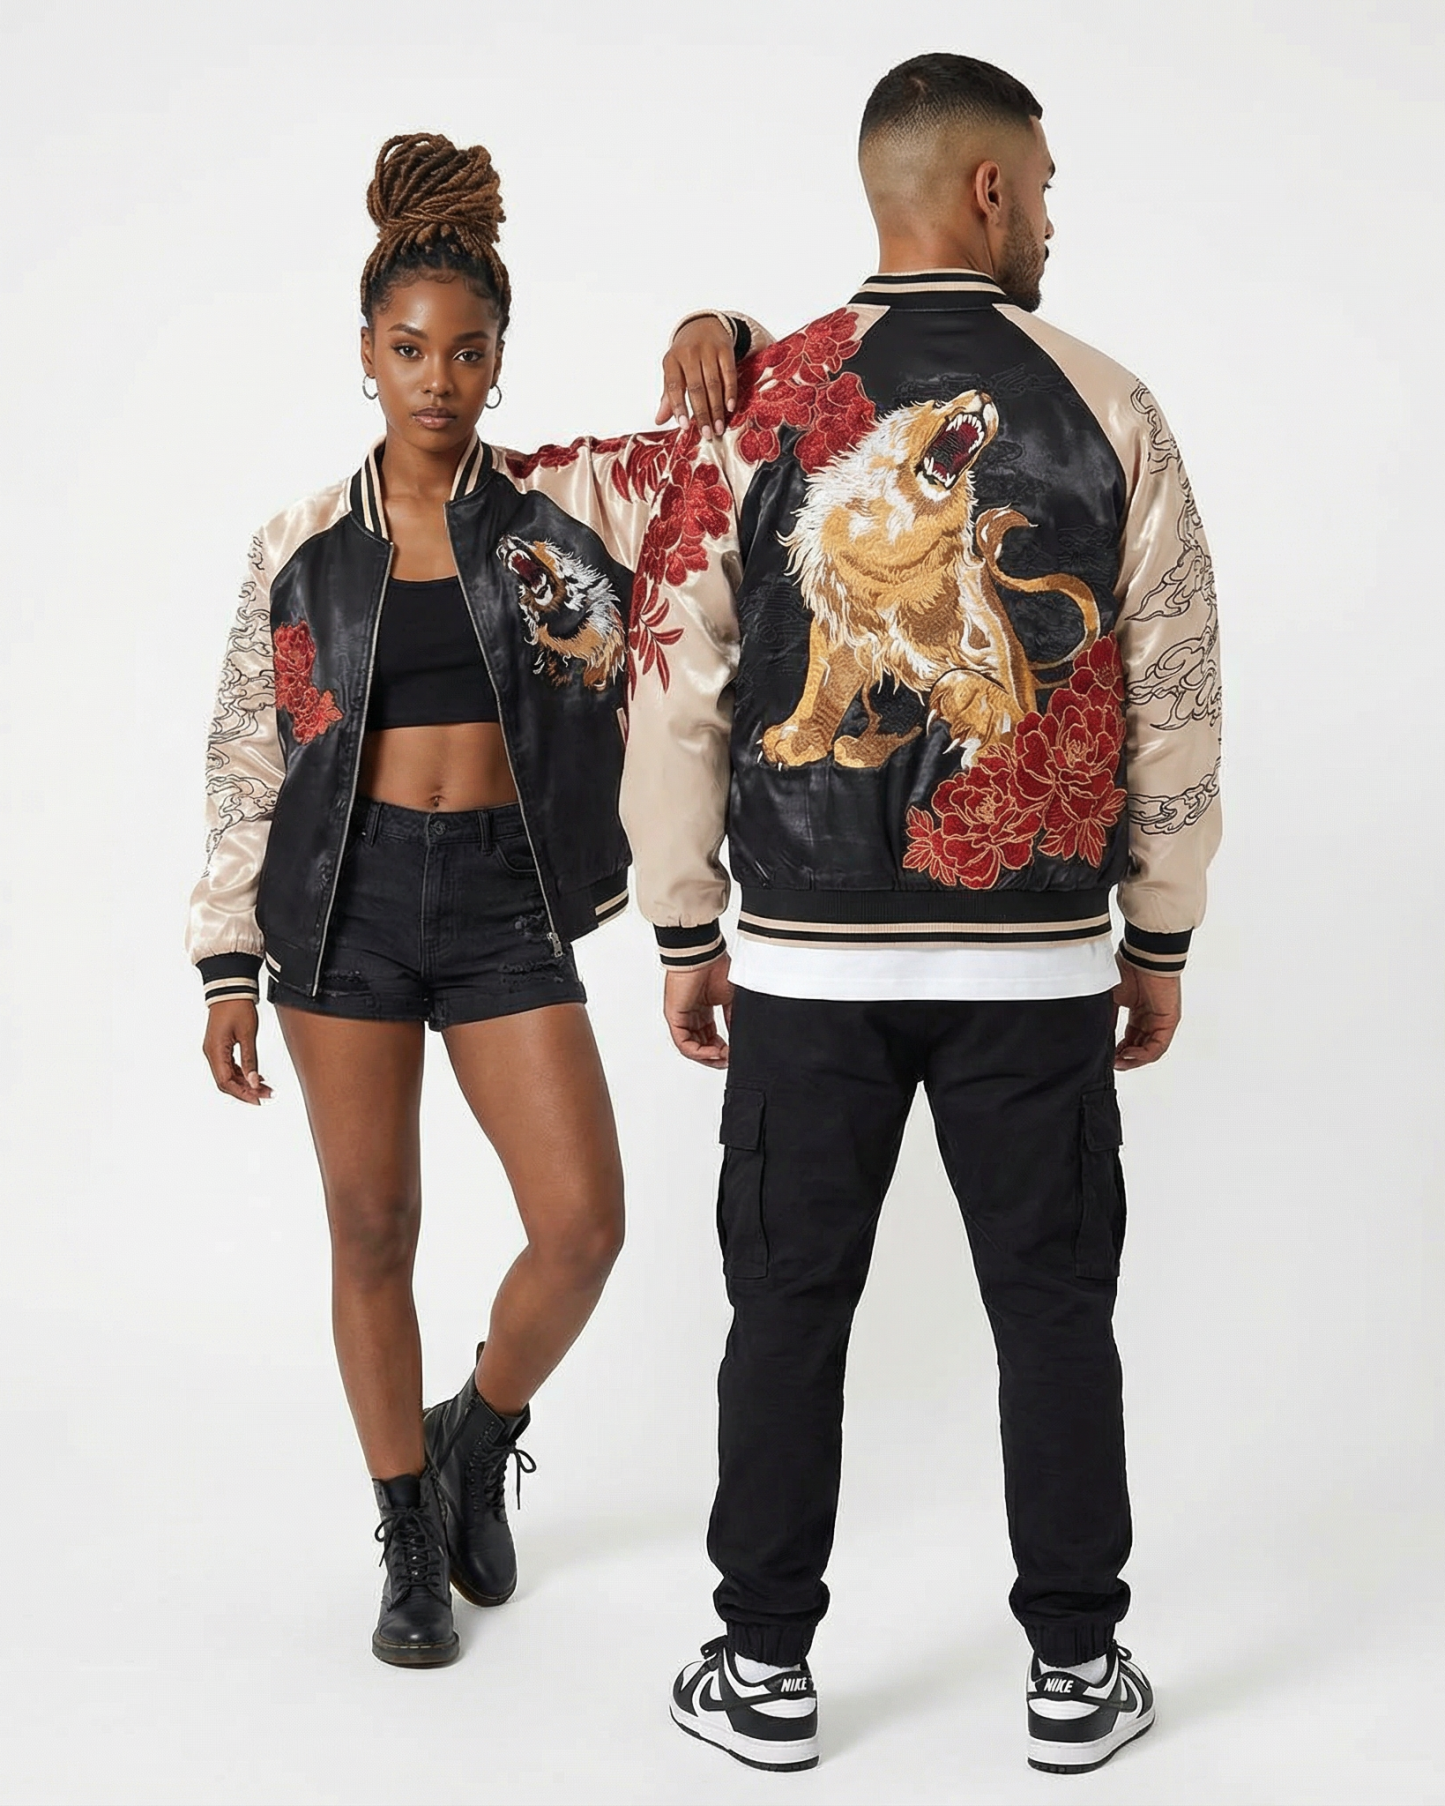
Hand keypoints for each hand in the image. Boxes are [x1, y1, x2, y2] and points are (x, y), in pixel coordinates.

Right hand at [203, 1000, 272, 1104]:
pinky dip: (242, 1073)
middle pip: (226, 1082)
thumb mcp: (247, 1035)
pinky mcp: (219, 1046)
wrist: (230, 988)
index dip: (242, 1093)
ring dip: (246, 1083)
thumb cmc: (238, 1007)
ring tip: (266, 1087)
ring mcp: (214, 1050)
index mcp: (215, 1051)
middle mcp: (211, 1053)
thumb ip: (250, 1060)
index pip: (226, 1082)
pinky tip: (256, 1076)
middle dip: (246, 1091)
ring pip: (228, 1075)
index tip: (259, 1100)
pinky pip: (229, 1066)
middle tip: (266, 1095)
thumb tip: (255, 1081)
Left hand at [656, 315, 737, 441]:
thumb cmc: (686, 355)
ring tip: (719, 427)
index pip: (673, 386)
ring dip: (716, 408)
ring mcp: (708, 350)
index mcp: (672, 360)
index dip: (679, 407)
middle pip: (696, 388)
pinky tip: (730, 407)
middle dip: (702, 413)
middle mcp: (689, 354)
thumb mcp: (674, 371)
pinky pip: (729, 373)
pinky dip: (730, 392)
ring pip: (713, 383)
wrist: (703, 325)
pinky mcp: (725, 349)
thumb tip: (659, 420)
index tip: (684, 426)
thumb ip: (668, 396)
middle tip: (707, 434)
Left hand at [663, 956, 734, 1066]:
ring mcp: (681, 1017)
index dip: (722, 1049)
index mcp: (703, 1010)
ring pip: (691, 1048)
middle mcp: (691, 1015)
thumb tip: (738, 1039)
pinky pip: (683, 1043)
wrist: (705, 955)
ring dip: (708, 1057)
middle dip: (716, 1057)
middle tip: (729, 1060)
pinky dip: (699, 1052)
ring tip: (723, 1058)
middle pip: (700, 1046)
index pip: (710, 1037)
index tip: (734, 1053)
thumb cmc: (716, 968)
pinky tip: (713, 1052)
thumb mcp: (731, 999)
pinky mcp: (674, 1017)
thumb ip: (733, 1019)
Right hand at [1112, 958, 1181, 1070]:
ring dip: (1134, 1060)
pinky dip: (1143, 1054)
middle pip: (1140, 1048)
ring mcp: (1161, 1021)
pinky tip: (1128, 1054)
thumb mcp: (1111, 1000)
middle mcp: (1151, 1019)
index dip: (1119, 1051)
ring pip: (1150, 1051)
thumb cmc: (1127, 971)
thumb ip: (1107, 1019)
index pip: (1131, 1039)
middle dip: (1126, 1059)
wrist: (1143, 958)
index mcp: (1139, 1012)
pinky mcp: (1169, 1022)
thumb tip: (1098, 1039)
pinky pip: (1158, 1046)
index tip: (1106, 1058)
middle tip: (1112, 1064)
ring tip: (1119, 1062)